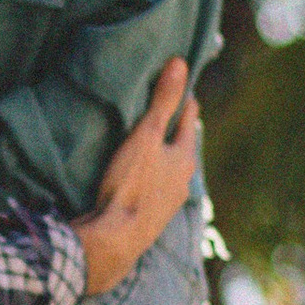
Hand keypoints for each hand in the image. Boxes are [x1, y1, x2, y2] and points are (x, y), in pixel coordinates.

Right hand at [73, 58, 198, 294]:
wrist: (116, 240)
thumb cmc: (131, 185)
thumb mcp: (145, 137)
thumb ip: (163, 102)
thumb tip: (180, 63)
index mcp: (185, 158)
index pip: (188, 120)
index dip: (184, 100)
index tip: (181, 85)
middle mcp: (183, 181)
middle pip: (182, 147)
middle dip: (175, 130)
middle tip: (167, 111)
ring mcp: (169, 202)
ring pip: (170, 170)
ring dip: (162, 156)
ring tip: (150, 143)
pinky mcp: (151, 218)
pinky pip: (155, 189)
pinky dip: (150, 177)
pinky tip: (138, 179)